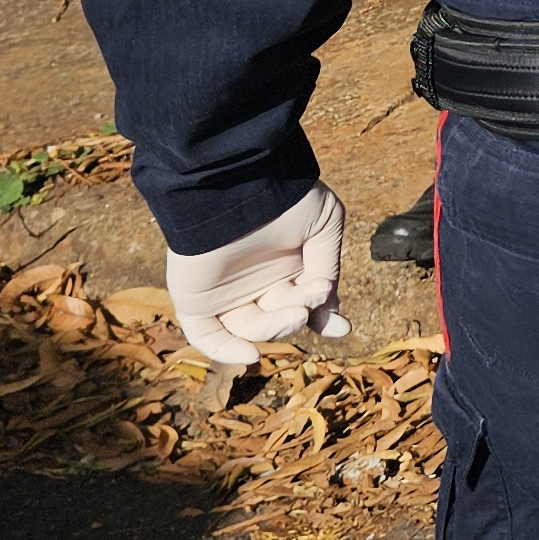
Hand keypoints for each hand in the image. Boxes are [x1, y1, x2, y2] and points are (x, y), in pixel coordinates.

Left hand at [165, 184, 348, 365]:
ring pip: (251, 328)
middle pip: (280, 318)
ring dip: (276, 327)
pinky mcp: (196, 298)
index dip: (324, 318)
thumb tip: (327, 306)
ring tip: (294, 310)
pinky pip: (206, 335)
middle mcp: (256, 280)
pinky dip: (225, 350)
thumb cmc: (285, 199)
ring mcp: (225, 291)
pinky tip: (250, 355)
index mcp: (286, 264)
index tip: (342, 327)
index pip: (304, 303)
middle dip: (300, 316)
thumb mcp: (324, 227)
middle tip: (311, 301)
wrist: (239, 184)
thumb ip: (326, 266)